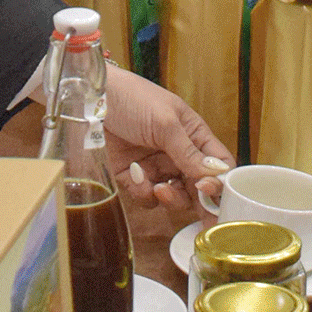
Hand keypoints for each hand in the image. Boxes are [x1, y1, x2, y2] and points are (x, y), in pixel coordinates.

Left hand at [104, 67, 232, 210]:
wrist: (91, 98)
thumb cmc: (134, 99)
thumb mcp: (165, 122)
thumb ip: (188, 152)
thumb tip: (212, 177)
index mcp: (193, 135)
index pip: (217, 164)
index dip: (220, 181)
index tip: (211, 191)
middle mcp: (178, 153)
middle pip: (198, 186)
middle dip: (198, 201)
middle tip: (197, 213)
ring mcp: (156, 165)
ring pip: (174, 196)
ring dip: (171, 198)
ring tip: (159, 188)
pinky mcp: (132, 176)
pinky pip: (146, 196)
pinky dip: (144, 192)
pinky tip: (136, 175)